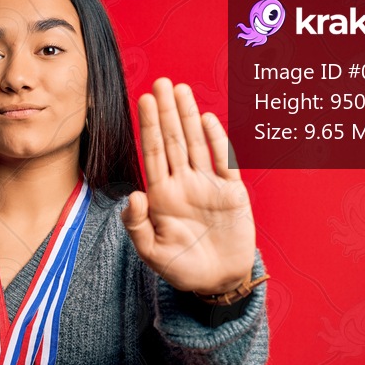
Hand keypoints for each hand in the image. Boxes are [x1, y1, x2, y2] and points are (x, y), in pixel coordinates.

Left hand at [122, 78, 255, 294]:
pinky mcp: (232, 192)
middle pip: (173, 140)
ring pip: (195, 143)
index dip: (149, 127)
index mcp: (161, 196)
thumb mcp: (152, 254)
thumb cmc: (181, 270)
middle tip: (161, 81)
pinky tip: (207, 119)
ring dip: (188, 117)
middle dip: (167, 111)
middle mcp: (183, 184)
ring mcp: (207, 185)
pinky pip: (224, 161)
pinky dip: (217, 140)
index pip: (153, 153)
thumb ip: (138, 226)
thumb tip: (132, 196)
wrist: (218, 282)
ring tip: (181, 89)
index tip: (144, 101)